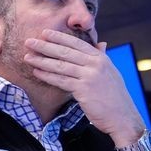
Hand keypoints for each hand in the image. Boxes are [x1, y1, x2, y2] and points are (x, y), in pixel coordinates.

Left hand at [23, 29, 142, 143]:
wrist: (123, 117)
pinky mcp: (83, 89)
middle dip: (45, 46)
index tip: (45, 32)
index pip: (77, 43)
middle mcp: (96, 64)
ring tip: (27, 56)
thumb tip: (101, 44)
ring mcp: (90, 76)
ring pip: (60, 66)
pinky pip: (61, 80)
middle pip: (65, 52)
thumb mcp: (111, 73)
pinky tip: (36, 72)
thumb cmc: (115, 97)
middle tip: (29, 41)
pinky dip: (47, 76)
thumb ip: (102, 58)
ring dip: (42, 60)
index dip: (59, 37)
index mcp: (101, 58)